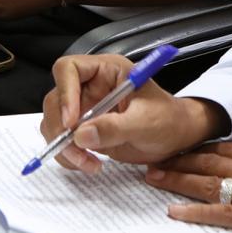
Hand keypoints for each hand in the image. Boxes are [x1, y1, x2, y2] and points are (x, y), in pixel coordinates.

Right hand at [41, 54, 221, 172]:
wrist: (176, 138)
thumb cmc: (168, 120)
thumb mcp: (147, 122)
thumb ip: (115, 127)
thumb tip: (81, 135)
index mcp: (106, 70)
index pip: (70, 68)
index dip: (65, 92)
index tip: (71, 121)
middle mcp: (91, 86)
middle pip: (56, 99)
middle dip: (61, 128)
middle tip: (77, 149)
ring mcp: (85, 108)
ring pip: (54, 122)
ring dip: (63, 146)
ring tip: (88, 162)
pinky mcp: (84, 129)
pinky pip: (63, 141)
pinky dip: (69, 155)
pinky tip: (89, 164)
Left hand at [147, 141, 231, 232]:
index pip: (229, 148)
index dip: (202, 147)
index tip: (183, 147)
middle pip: (212, 161)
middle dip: (181, 160)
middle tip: (156, 159)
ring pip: (211, 183)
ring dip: (179, 180)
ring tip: (154, 178)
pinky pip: (222, 213)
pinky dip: (196, 212)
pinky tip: (176, 211)